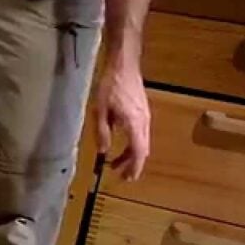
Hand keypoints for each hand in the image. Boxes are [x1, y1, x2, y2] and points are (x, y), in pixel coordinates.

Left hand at [94, 53, 150, 180]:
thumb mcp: (100, 110)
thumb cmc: (111, 86)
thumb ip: (102, 132)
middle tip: (122, 176)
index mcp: (134, 124)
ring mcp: (145, 116)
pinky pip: (140, 133)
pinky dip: (132, 143)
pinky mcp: (142, 111)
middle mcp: (144, 122)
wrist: (124, 66)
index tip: (128, 178)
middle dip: (133, 164)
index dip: (134, 167)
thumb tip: (103, 151)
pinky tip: (120, 144)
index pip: (138, 152)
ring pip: (141, 142)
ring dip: (131, 154)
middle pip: (142, 149)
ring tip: (115, 163)